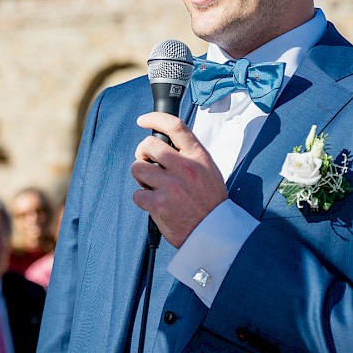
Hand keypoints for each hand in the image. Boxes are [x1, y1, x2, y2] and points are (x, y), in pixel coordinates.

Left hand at [131, 112, 227, 247]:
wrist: (215, 233)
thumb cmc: (210, 202)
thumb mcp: (209, 171)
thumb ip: (189, 156)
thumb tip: (166, 145)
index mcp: (199, 157)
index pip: (175, 126)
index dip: (155, 118)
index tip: (143, 120)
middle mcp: (185, 168)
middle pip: (148, 145)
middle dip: (142, 154)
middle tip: (148, 164)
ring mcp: (171, 186)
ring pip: (138, 168)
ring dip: (141, 177)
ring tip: (153, 186)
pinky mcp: (159, 204)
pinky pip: (137, 193)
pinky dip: (143, 199)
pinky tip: (156, 204)